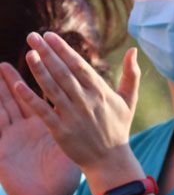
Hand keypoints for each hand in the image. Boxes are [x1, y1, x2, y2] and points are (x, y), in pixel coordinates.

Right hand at [0, 64, 78, 194]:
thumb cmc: (62, 177)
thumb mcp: (74, 149)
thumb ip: (83, 127)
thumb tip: (99, 109)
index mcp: (47, 125)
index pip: (44, 95)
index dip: (45, 77)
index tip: (44, 60)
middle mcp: (28, 127)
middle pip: (20, 97)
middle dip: (15, 78)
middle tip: (10, 59)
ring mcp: (14, 137)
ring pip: (5, 108)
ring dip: (1, 90)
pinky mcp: (2, 149)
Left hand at [16, 33, 138, 172]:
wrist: (110, 159)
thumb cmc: (118, 127)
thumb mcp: (129, 100)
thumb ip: (132, 74)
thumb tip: (133, 50)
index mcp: (101, 92)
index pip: (78, 65)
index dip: (63, 49)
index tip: (49, 35)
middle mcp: (86, 101)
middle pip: (63, 72)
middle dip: (47, 53)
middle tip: (32, 37)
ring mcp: (73, 115)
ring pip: (52, 88)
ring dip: (39, 70)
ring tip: (28, 53)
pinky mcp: (62, 131)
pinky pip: (43, 111)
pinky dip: (31, 99)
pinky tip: (18, 86)